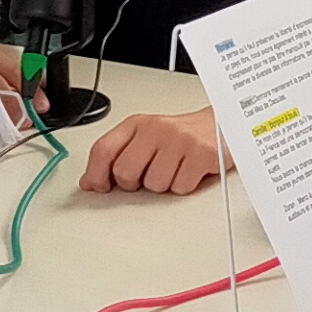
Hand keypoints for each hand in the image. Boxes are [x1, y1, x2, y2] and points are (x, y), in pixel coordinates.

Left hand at [79, 108, 227, 195]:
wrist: (221, 125)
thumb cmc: (181, 136)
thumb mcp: (145, 139)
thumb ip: (117, 157)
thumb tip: (90, 182)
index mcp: (137, 124)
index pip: (104, 149)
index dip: (96, 173)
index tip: (98, 186)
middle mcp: (156, 128)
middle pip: (126, 172)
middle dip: (135, 183)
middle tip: (148, 175)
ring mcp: (179, 140)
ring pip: (154, 184)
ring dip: (163, 185)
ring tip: (173, 170)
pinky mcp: (201, 154)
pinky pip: (180, 187)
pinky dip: (184, 186)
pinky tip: (189, 172)